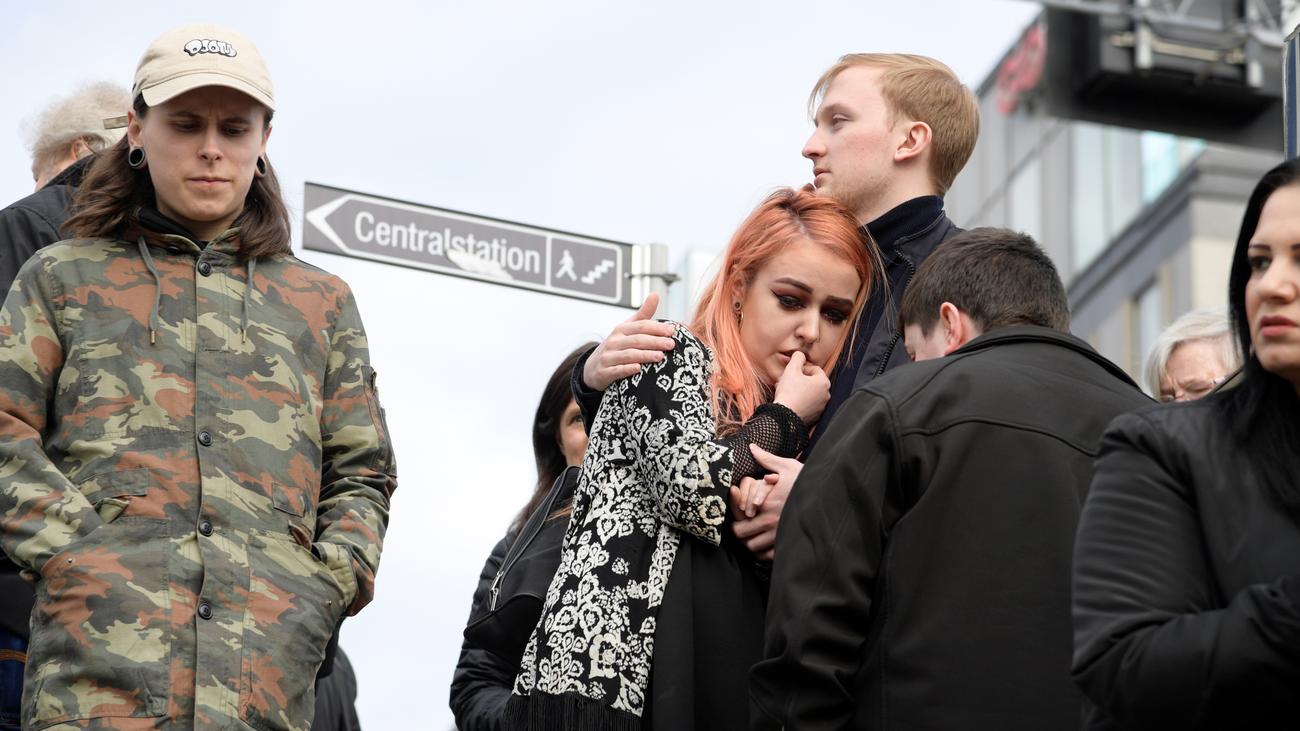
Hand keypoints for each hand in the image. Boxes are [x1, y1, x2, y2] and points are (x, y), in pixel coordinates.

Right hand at [582, 293, 676, 391]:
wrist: (593, 367)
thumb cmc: (617, 346)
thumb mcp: (627, 329)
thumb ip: (643, 314)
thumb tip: (656, 294)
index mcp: (621, 330)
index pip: (641, 326)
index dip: (657, 328)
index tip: (672, 331)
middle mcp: (614, 341)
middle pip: (637, 340)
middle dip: (655, 341)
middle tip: (671, 344)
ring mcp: (608, 357)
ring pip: (628, 355)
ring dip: (645, 355)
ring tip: (660, 356)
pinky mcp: (604, 372)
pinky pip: (617, 370)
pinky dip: (627, 369)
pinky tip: (639, 368)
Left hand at [729, 444, 803, 560]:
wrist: (829, 496)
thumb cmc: (807, 480)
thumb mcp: (787, 466)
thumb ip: (767, 459)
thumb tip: (751, 446)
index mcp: (765, 504)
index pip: (738, 520)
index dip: (734, 520)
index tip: (739, 517)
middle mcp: (770, 521)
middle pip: (742, 536)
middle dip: (740, 532)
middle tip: (744, 527)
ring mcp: (780, 535)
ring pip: (754, 548)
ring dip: (751, 543)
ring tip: (754, 535)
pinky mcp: (790, 543)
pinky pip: (769, 556)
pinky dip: (765, 553)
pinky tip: (767, 544)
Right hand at [773, 351, 829, 424]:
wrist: (785, 417)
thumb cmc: (789, 392)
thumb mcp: (791, 369)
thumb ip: (797, 358)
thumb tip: (800, 354)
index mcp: (824, 382)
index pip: (815, 369)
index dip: (801, 368)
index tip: (791, 371)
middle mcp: (826, 395)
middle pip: (812, 381)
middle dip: (798, 379)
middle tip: (786, 380)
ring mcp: (821, 407)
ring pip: (809, 393)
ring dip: (798, 389)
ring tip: (784, 390)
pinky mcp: (814, 417)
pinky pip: (807, 404)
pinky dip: (799, 400)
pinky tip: (788, 400)